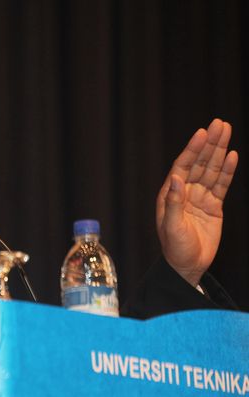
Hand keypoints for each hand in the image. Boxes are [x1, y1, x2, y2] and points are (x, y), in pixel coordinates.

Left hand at [157, 118, 237, 285]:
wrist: (188, 266)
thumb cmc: (175, 249)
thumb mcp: (172, 228)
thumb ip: (174, 203)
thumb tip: (175, 179)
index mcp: (170, 194)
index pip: (182, 166)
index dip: (192, 149)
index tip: (202, 132)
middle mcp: (184, 192)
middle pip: (199, 163)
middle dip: (209, 143)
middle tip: (220, 124)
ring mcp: (199, 198)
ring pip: (211, 170)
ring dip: (219, 151)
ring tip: (227, 131)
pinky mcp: (213, 206)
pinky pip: (221, 184)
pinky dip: (227, 170)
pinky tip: (232, 155)